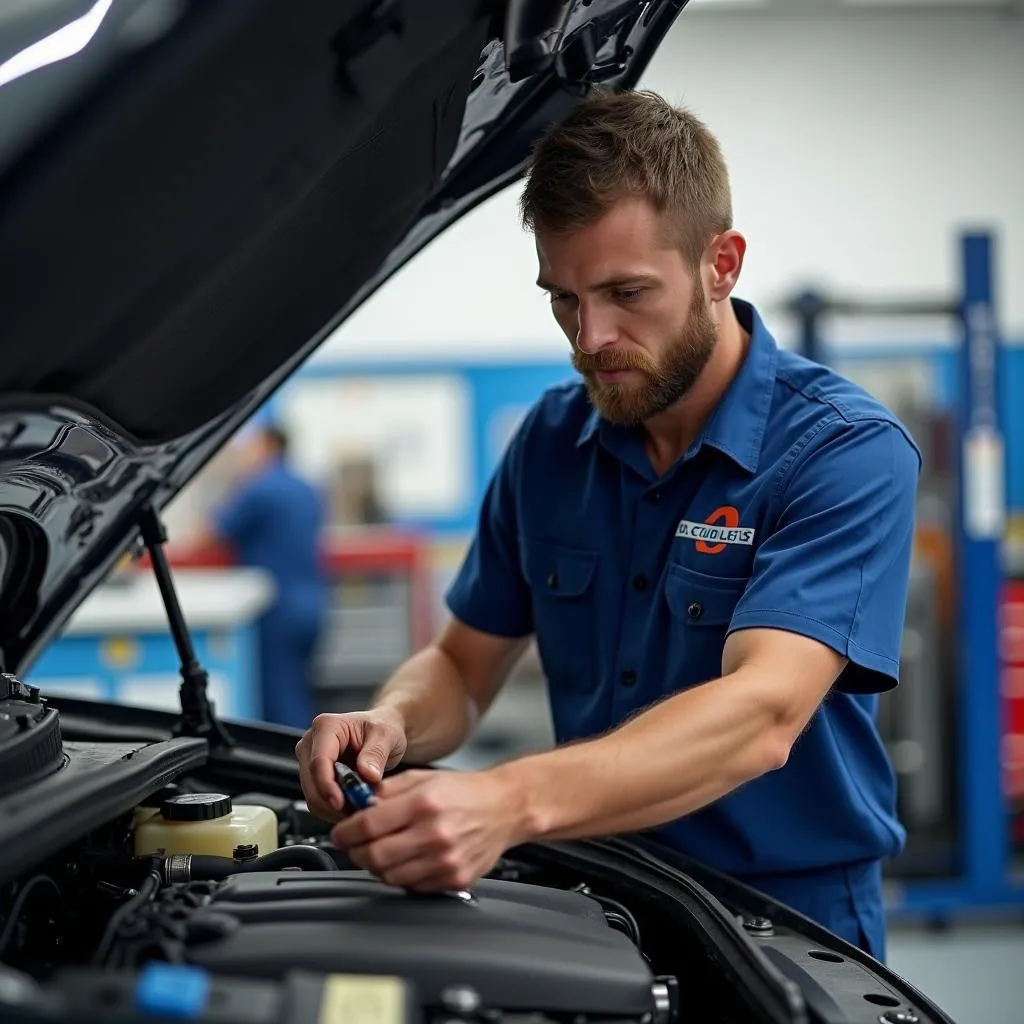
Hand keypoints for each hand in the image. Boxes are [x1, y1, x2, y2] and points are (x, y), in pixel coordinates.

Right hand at [294, 709, 406, 820]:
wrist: (381, 732)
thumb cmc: (382, 727)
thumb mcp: (387, 736)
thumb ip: (376, 753)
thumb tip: (368, 774)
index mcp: (327, 727)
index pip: (319, 761)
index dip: (327, 785)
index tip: (341, 803)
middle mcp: (311, 742)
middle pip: (311, 782)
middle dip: (332, 802)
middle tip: (359, 811)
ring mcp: (309, 760)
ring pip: (312, 796)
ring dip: (334, 809)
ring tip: (360, 808)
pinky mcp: (313, 776)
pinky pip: (318, 801)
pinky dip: (334, 809)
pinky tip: (353, 807)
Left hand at [330, 769, 520, 891]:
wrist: (504, 807)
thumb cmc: (464, 791)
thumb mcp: (423, 778)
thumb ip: (387, 792)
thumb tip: (355, 806)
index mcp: (423, 803)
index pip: (368, 825)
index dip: (345, 833)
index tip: (340, 834)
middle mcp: (434, 833)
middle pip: (375, 856)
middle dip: (356, 853)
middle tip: (355, 846)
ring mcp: (445, 860)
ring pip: (390, 876)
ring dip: (377, 867)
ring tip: (382, 851)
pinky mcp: (454, 878)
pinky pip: (412, 886)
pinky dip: (402, 876)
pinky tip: (407, 860)